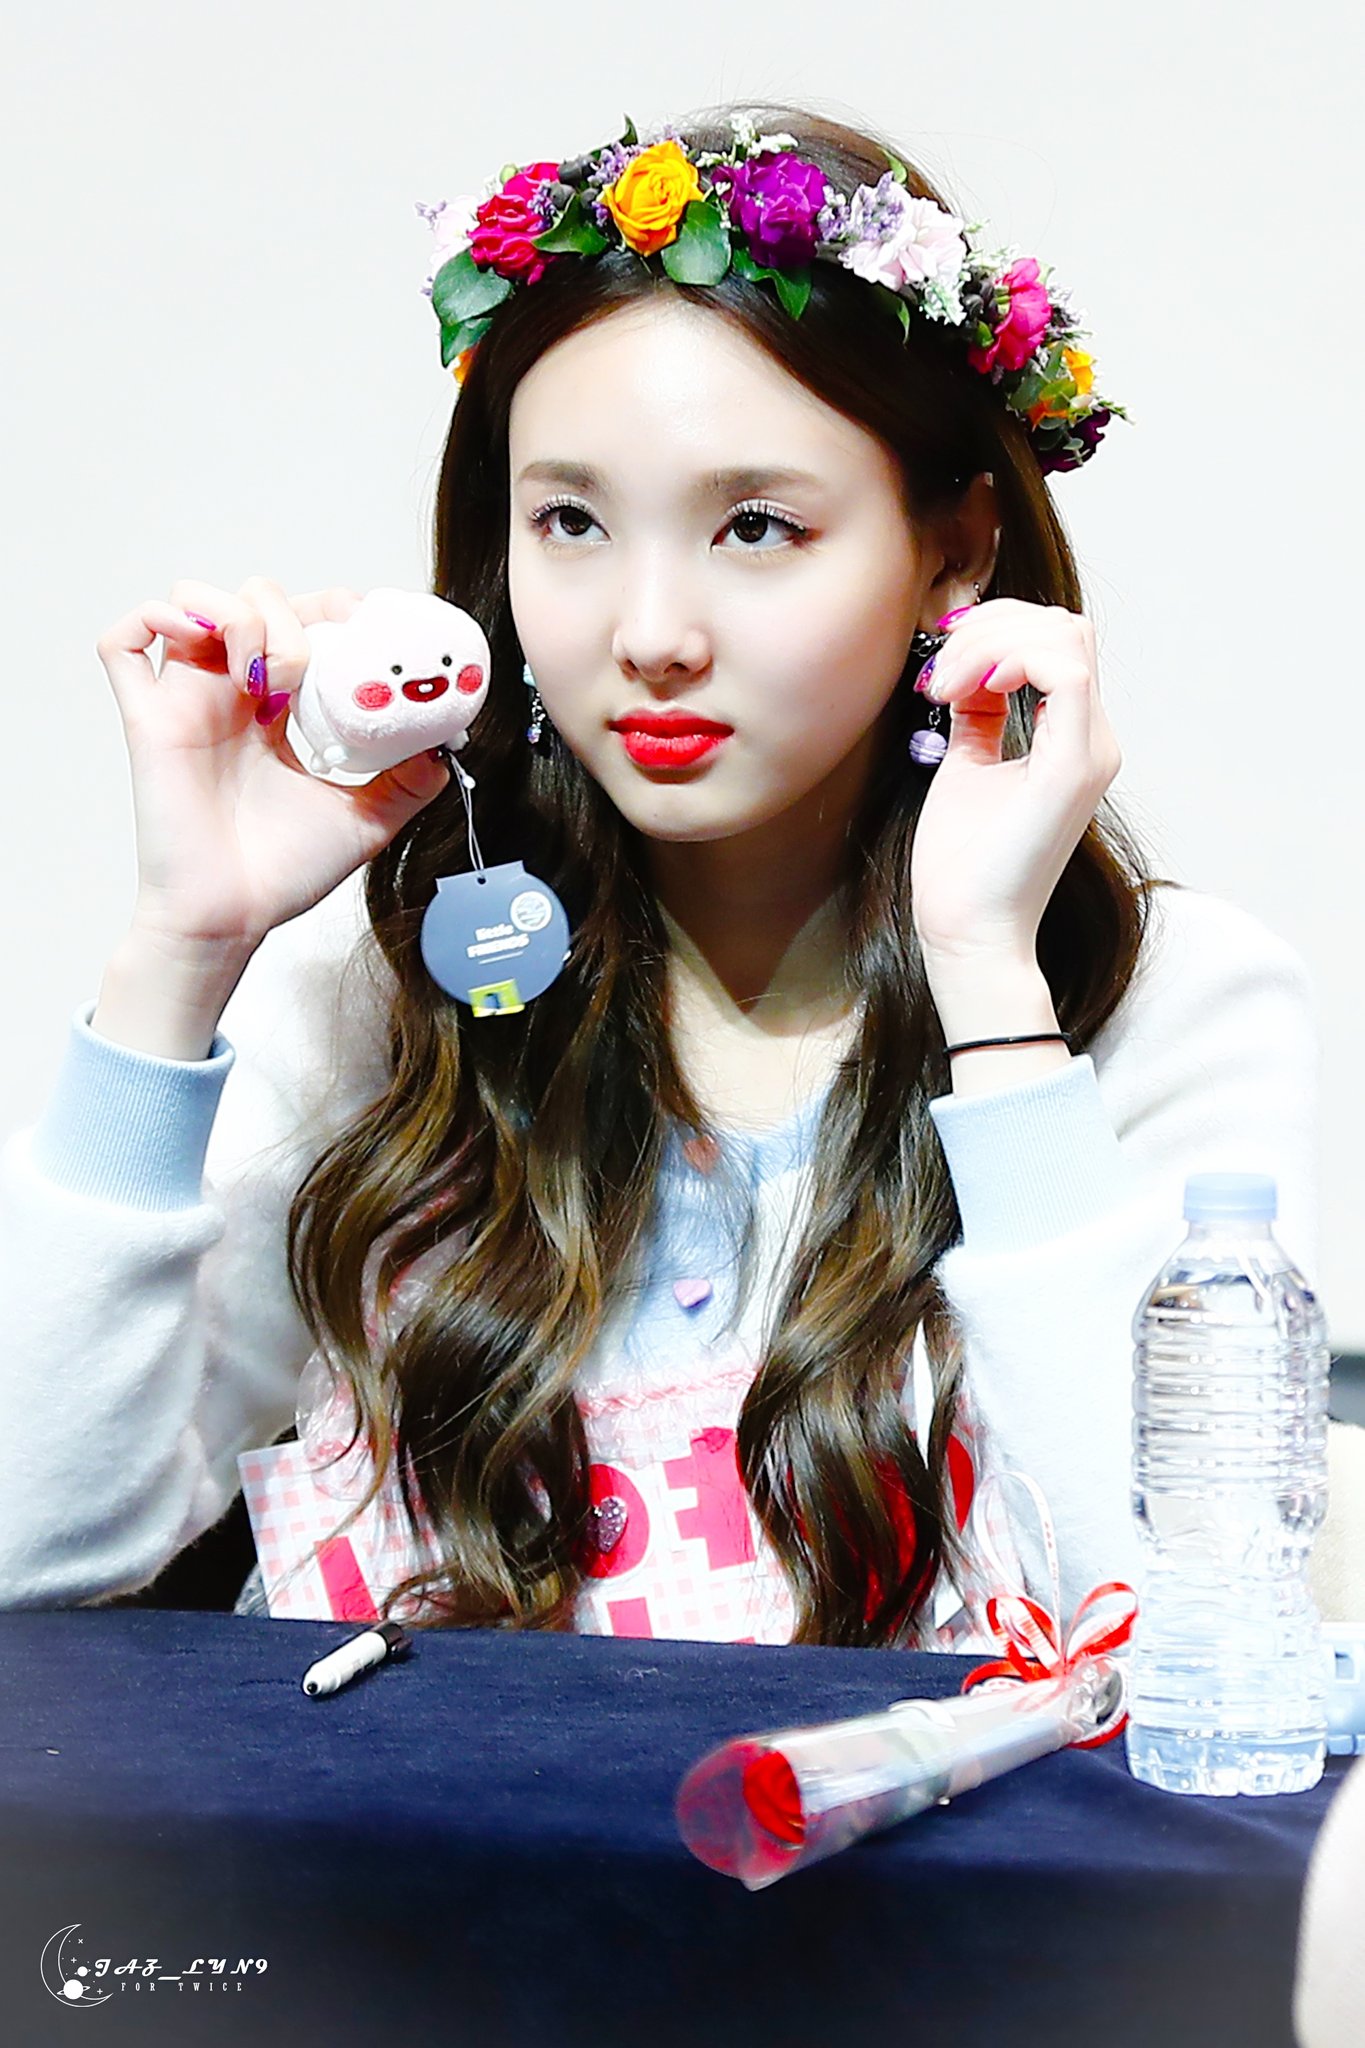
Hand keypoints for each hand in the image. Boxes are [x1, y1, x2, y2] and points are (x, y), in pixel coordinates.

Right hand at [95, 575, 451, 948]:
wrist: (233, 918)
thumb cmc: (281, 875)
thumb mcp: (366, 820)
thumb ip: (408, 781)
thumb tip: (443, 747)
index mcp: (274, 713)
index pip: (297, 623)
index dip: (327, 609)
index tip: (360, 630)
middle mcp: (228, 698)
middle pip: (250, 600)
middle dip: (290, 613)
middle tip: (310, 667)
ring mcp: (186, 704)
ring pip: (192, 603)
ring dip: (237, 616)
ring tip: (263, 675)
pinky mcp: (148, 721)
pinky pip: (120, 644)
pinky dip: (157, 619)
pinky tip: (205, 651)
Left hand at [908, 598, 1120, 965]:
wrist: (966, 931)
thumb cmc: (962, 865)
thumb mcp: (966, 768)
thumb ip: (979, 719)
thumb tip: (970, 675)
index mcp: (1070, 740)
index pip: (1056, 643)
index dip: (996, 630)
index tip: (941, 665)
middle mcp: (1091, 741)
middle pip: (1065, 627)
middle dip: (992, 627)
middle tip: (938, 672)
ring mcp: (1089, 753)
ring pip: (1066, 638)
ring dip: (993, 643)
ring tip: (945, 686)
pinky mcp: (1073, 769)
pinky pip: (1066, 673)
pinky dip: (1014, 661)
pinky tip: (974, 690)